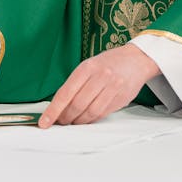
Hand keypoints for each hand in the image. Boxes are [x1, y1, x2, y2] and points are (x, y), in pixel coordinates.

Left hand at [39, 44, 159, 127]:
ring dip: (78, 121)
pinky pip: (102, 114)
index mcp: (87, 67)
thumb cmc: (109, 63)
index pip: (65, 93)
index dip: (53, 111)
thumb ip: (75, 84)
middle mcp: (100, 77)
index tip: (44, 122)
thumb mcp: (89, 66)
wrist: (136, 59)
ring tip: (73, 121)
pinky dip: (91, 119)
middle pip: (77, 105)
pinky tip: (87, 118)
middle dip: (66, 118)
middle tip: (60, 122)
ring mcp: (112, 88)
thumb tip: (58, 106)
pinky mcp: (120, 98)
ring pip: (90, 113)